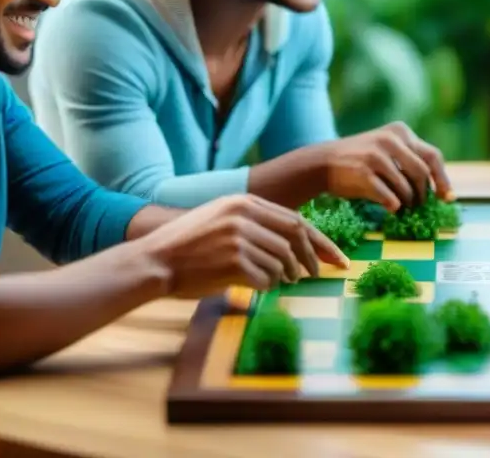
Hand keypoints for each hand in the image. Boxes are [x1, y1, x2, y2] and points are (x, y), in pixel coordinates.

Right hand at [137, 194, 349, 297]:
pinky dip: (267, 285)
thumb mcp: (220, 218)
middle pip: (296, 238)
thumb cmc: (188, 246)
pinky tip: (258, 286)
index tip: (337, 257)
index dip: (320, 241)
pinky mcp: (234, 261)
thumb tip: (294, 244)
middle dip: (313, 258)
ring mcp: (239, 237)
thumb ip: (254, 223)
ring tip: (280, 281)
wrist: (153, 261)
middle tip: (318, 274)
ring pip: (282, 261)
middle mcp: (244, 215)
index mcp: (244, 202)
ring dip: (285, 276)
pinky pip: (266, 278)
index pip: (296, 221)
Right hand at [313, 121, 452, 210]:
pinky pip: (389, 196)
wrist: (323, 162)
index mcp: (400, 132)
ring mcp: (376, 155)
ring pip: (406, 187)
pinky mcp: (363, 172)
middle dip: (424, 194)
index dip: (442, 179)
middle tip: (419, 206)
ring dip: (408, 202)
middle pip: (421, 173)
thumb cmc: (362, 161)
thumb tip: (440, 189)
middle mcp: (390, 139)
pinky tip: (392, 208)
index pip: (432, 156)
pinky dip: (393, 205)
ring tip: (404, 207)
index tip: (448, 198)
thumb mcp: (388, 150)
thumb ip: (410, 161)